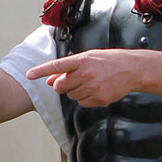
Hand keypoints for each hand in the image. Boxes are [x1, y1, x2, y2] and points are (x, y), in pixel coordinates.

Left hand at [26, 49, 140, 107]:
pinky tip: (95, 89)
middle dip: (61, 85)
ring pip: (70, 95)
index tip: (28, 75)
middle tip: (72, 80)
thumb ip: (69, 68)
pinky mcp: (99, 99)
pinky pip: (82, 103)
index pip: (56, 66)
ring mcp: (93, 87)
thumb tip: (50, 80)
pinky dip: (85, 98)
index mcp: (82, 60)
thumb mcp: (89, 58)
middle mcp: (86, 74)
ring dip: (74, 91)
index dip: (40, 71)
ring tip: (89, 82)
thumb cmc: (110, 60)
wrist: (133, 69)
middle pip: (60, 86)